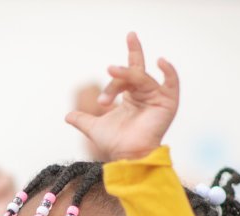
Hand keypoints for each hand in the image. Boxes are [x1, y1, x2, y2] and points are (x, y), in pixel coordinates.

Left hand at [65, 32, 178, 161]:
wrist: (126, 157)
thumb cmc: (116, 144)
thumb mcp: (94, 128)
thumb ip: (82, 120)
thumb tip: (67, 116)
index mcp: (132, 96)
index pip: (127, 75)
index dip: (120, 68)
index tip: (106, 80)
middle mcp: (145, 94)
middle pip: (138, 69)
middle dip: (135, 51)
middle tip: (130, 34)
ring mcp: (157, 98)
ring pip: (141, 78)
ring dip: (125, 75)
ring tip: (110, 70)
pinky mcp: (167, 103)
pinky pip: (171, 83)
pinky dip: (169, 72)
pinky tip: (160, 62)